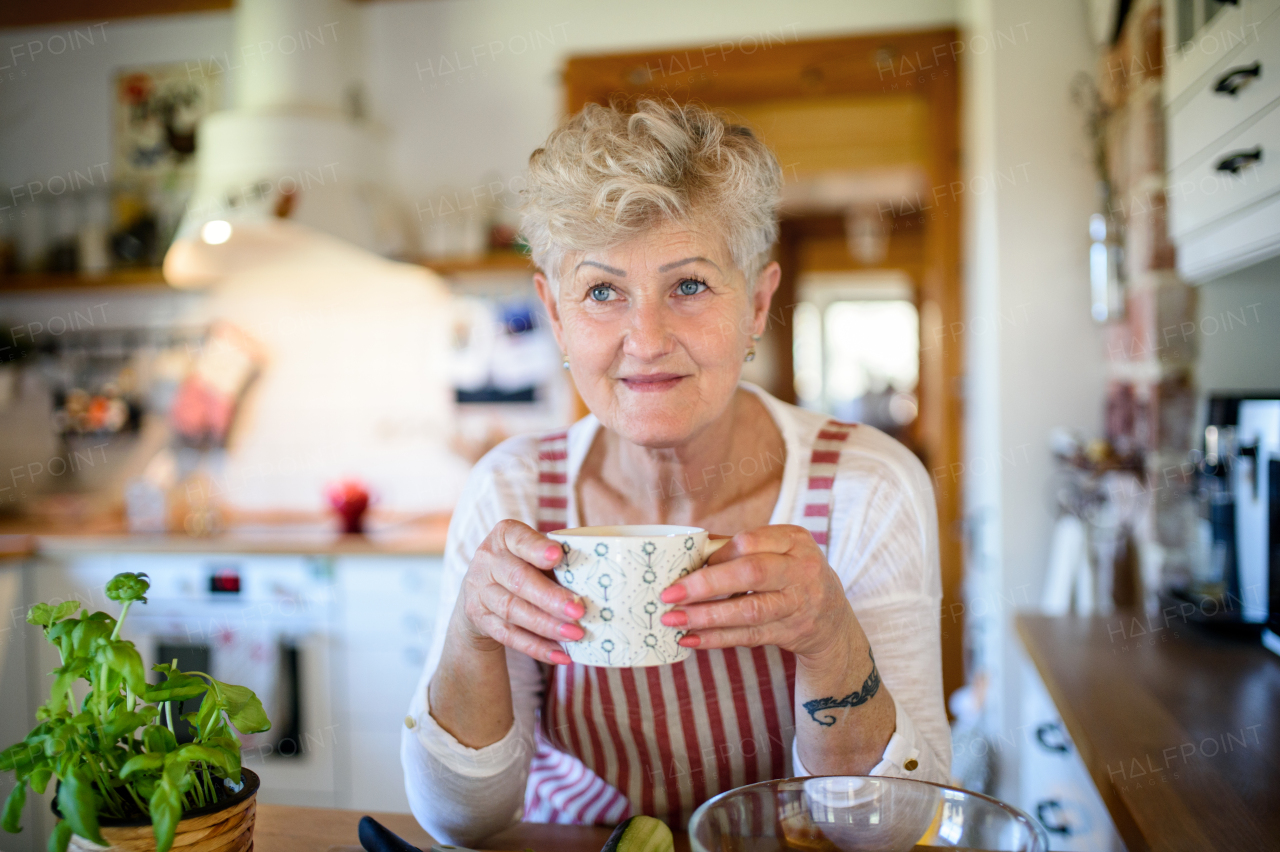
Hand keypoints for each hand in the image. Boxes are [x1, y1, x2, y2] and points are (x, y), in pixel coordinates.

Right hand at [452, 519, 585, 664]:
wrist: (482, 591)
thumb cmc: (524, 566)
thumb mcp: (534, 553)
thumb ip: (557, 559)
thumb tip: (599, 577)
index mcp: (505, 536)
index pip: (519, 540)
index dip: (537, 549)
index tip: (558, 556)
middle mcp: (487, 560)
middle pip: (519, 580)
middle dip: (550, 598)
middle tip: (579, 611)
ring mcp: (480, 591)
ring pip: (513, 611)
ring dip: (548, 626)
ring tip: (576, 634)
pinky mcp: (480, 619)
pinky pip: (509, 636)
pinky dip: (537, 647)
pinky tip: (561, 655)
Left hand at [659, 524, 858, 661]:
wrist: (832, 617)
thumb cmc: (790, 573)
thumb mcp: (779, 551)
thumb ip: (740, 548)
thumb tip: (687, 549)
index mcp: (794, 540)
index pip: (750, 542)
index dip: (716, 555)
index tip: (687, 565)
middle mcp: (802, 570)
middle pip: (751, 574)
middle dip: (706, 584)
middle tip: (669, 593)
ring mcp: (799, 604)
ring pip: (749, 610)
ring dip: (707, 616)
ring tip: (673, 619)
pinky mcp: (791, 633)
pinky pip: (749, 636)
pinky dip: (717, 638)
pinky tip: (690, 639)